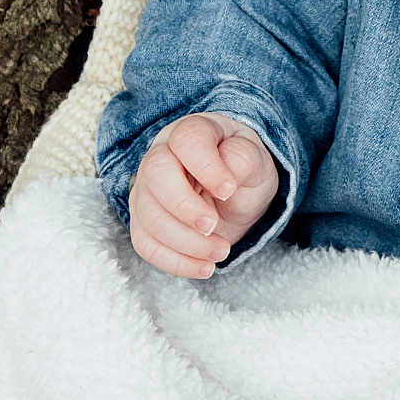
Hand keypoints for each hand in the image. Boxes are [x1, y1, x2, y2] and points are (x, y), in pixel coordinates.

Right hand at [128, 112, 279, 277]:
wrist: (233, 190)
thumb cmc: (241, 169)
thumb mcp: (255, 161)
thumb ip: (244, 159)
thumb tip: (226, 177)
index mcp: (192, 133)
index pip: (188, 140)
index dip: (206, 166)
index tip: (229, 189)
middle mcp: (161, 156)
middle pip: (155, 175)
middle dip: (184, 206)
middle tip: (213, 225)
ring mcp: (147, 190)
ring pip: (148, 215)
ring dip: (185, 241)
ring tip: (221, 251)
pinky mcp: (145, 222)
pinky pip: (146, 244)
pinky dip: (175, 261)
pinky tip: (204, 267)